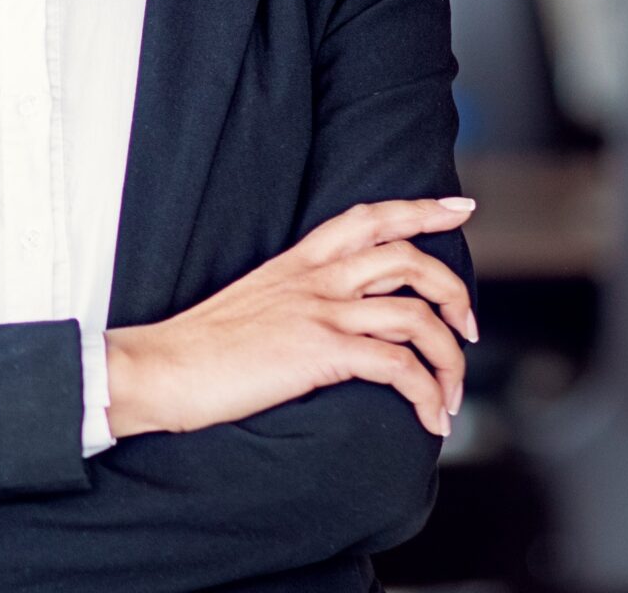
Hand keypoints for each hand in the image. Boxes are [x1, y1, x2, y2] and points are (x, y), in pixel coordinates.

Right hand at [104, 197, 479, 439]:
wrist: (159, 369)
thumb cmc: (198, 348)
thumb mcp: (252, 304)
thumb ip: (294, 300)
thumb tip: (330, 322)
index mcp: (296, 264)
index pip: (368, 218)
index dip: (419, 210)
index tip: (459, 209)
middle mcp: (314, 279)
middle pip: (409, 259)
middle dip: (455, 291)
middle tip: (468, 327)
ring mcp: (319, 313)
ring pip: (417, 316)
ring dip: (451, 358)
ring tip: (452, 392)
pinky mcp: (320, 353)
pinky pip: (400, 367)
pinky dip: (427, 394)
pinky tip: (430, 418)